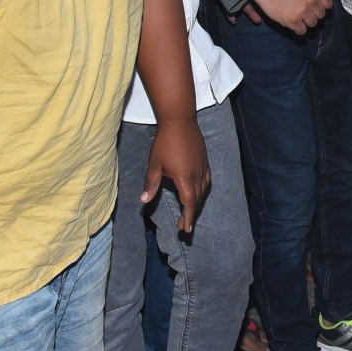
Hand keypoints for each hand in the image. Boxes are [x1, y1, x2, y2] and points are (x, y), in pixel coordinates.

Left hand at [142, 116, 210, 235]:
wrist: (179, 120)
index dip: (188, 218)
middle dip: (191, 214)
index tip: (186, 230)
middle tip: (183, 225)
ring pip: (203, 190)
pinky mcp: (205, 159)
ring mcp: (203, 166)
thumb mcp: (154, 164)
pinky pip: (207, 180)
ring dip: (197, 202)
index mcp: (185, 178)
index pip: (189, 204)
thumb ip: (151, 184)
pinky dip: (202, 189)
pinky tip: (198, 190)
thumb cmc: (164, 142)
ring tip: (189, 210)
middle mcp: (197, 175)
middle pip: (197, 199)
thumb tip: (144, 201)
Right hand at [249, 0, 342, 35]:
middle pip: (320, 16)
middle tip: (301, 7)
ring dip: (305, 21)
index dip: (320, 5)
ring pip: (312, 24)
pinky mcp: (292, 21)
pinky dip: (297, 28)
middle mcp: (312, 1)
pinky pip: (302, 31)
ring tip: (296, 13)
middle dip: (312, 13)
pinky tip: (292, 20)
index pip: (328, 5)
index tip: (311, 3)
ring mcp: (302, 12)